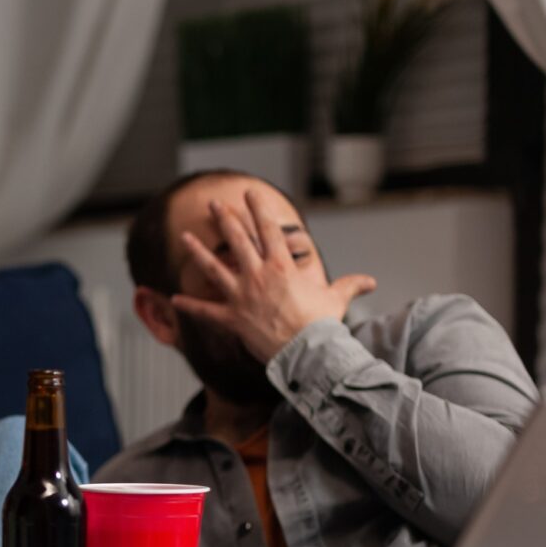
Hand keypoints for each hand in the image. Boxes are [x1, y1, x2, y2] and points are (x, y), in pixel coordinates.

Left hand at [174, 190, 376, 362]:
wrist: (306, 352)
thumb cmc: (322, 325)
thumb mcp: (337, 300)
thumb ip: (350, 286)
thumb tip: (372, 281)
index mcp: (282, 266)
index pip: (268, 230)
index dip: (258, 210)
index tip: (249, 194)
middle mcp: (258, 276)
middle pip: (237, 240)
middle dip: (224, 219)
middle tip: (213, 204)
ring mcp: (242, 296)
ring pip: (214, 268)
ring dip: (197, 251)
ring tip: (184, 237)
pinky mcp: (232, 319)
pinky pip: (206, 311)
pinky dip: (190, 306)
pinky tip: (173, 298)